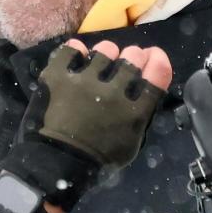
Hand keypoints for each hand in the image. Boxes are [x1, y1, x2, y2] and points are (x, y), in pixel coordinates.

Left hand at [0, 40, 172, 211]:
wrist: (54, 162)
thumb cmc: (95, 159)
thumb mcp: (130, 143)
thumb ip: (139, 115)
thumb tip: (142, 92)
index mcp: (134, 112)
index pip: (157, 74)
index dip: (157, 60)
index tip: (153, 56)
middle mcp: (113, 93)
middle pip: (132, 59)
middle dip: (133, 56)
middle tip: (126, 60)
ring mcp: (83, 82)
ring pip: (104, 51)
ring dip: (106, 53)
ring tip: (100, 60)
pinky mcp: (58, 77)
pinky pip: (71, 50)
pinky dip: (75, 50)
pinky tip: (77, 55)